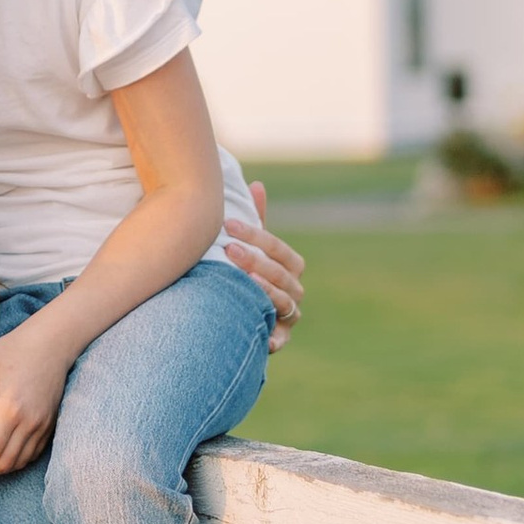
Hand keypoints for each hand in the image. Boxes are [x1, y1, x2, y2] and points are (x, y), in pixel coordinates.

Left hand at [0, 313, 72, 479]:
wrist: (54, 341)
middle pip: (5, 463)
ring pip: (19, 462)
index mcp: (10, 408)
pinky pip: (33, 454)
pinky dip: (15, 462)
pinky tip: (0, 459)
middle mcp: (30, 421)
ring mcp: (43, 425)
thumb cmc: (17, 349)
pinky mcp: (50, 424)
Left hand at [227, 181, 304, 351]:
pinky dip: (275, 338)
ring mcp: (289, 315)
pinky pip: (282, 339)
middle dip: (256, 260)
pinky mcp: (280, 338)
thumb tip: (256, 184)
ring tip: (245, 282)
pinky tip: (262, 335)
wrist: (239, 315)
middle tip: (228, 250)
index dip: (256, 236)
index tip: (229, 225)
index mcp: (291, 266)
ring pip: (284, 302)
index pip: (279, 249)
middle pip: (281, 274)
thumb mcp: (250, 248)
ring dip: (266, 291)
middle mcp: (294, 290)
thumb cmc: (245, 274)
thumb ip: (255, 221)